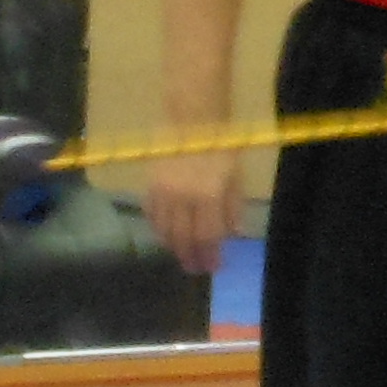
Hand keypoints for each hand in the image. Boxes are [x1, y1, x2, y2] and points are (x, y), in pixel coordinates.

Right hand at [140, 148, 239, 276]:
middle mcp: (183, 198)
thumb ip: (233, 206)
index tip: (213, 267)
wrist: (193, 118)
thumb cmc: (221, 144)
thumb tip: (232, 233)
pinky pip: (151, 214)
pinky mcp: (150, 184)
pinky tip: (164, 234)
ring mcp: (163, 192)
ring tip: (180, 254)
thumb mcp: (236, 174)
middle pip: (183, 237)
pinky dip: (157, 228)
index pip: (208, 236)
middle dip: (189, 256)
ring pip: (164, 229)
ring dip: (172, 245)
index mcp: (208, 195)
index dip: (209, 255)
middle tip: (194, 268)